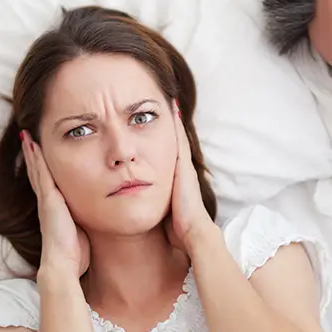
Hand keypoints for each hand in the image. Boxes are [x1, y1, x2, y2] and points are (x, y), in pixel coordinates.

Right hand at [21, 131, 90, 277]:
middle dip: (33, 156)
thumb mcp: (82, 232)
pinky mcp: (48, 199)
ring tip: (26, 135)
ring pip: (37, 170)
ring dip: (32, 152)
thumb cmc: (74, 254)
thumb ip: (84, 223)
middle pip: (38, 173)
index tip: (39, 154)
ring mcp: (46, 199)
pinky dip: (36, 158)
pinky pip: (41, 173)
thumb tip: (98, 219)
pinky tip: (32, 144)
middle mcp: (47, 202)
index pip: (47, 184)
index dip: (42, 169)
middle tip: (27, 138)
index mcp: (55, 209)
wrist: (62, 265)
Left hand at [164, 100, 217, 256]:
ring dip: (173, 120)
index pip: (168, 156)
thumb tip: (139, 209)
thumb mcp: (164, 214)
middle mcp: (181, 171)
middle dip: (168, 125)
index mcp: (175, 182)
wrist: (192, 232)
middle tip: (164, 102)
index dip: (162, 140)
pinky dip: (175, 123)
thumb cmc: (176, 229)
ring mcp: (184, 166)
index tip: (156, 124)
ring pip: (176, 137)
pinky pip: (179, 137)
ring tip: (168, 99)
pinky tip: (171, 107)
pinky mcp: (183, 164)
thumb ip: (159, 208)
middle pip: (173, 143)